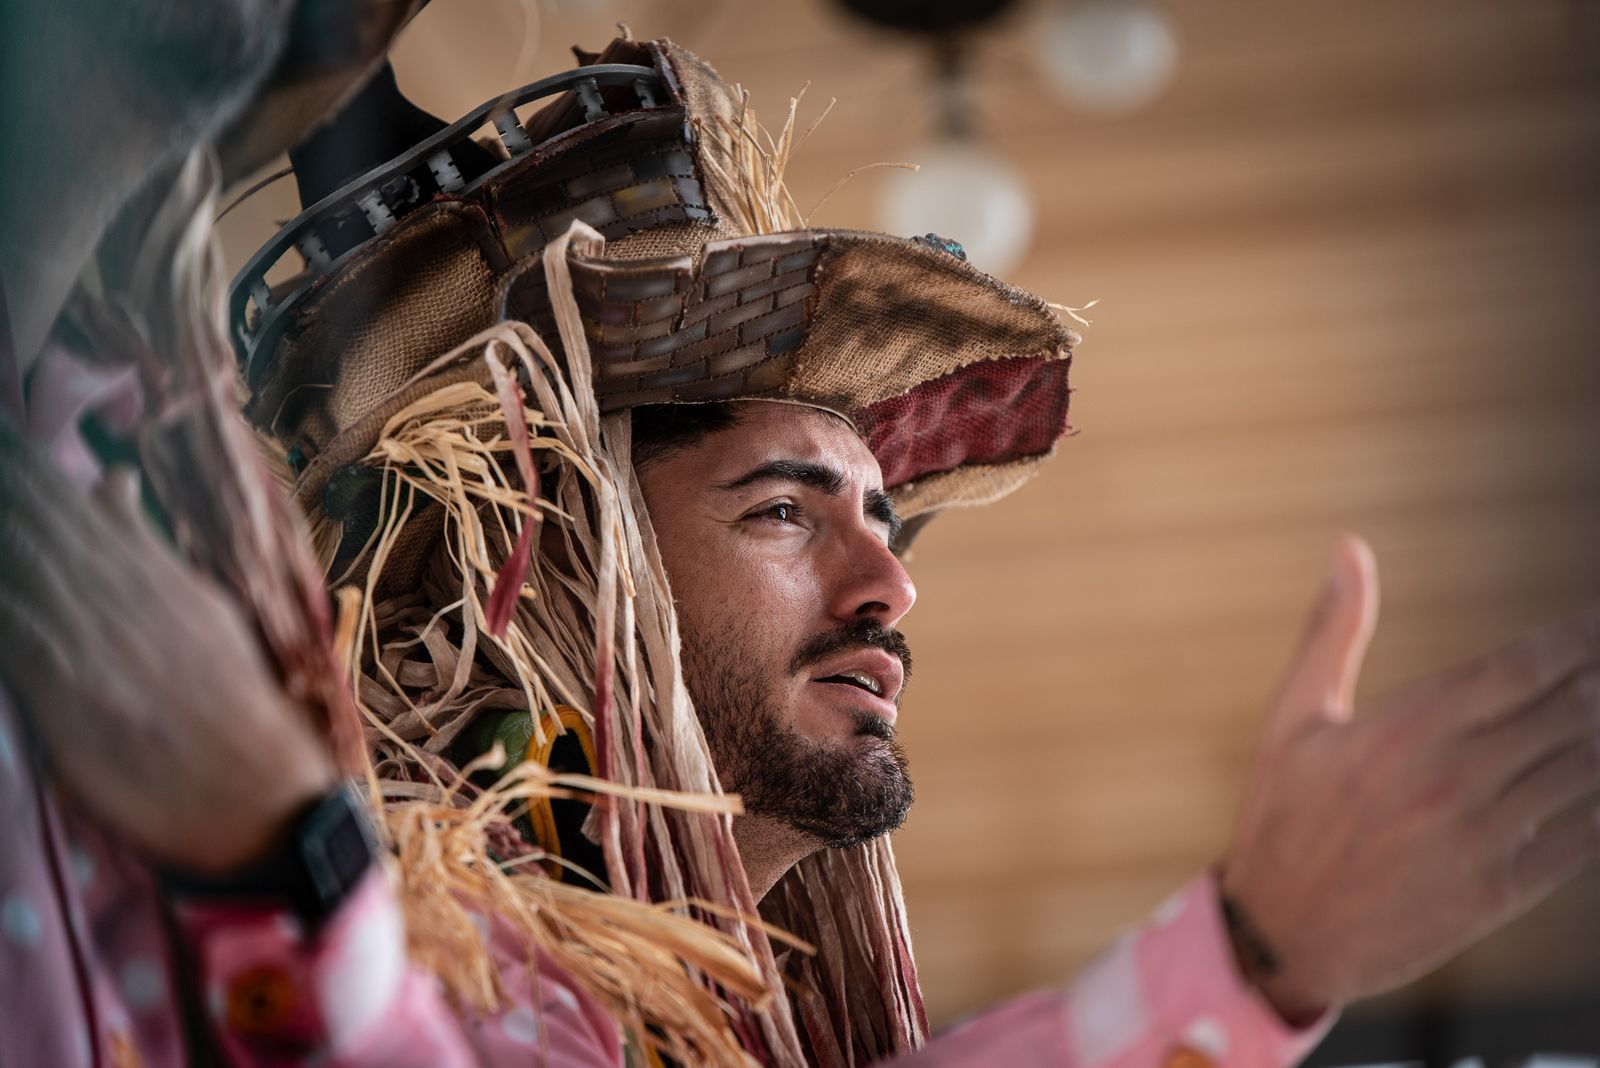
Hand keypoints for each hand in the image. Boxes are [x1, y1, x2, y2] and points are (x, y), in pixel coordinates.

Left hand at [0, 425, 335, 873]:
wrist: (256, 790)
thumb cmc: (234, 710)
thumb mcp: (206, 615)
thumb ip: (149, 549)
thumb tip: (113, 481)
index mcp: (156, 576)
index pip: (78, 506)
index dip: (29, 472)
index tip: (4, 439)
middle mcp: (121, 595)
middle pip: (38, 525)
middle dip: (12, 489)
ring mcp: (90, 637)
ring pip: (20, 563)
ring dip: (4, 531)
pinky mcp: (61, 687)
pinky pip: (11, 623)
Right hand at [1220, 535, 1599, 1021]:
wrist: (1280, 932)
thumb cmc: (1281, 815)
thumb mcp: (1294, 716)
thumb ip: (1333, 629)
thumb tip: (1349, 549)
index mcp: (1408, 725)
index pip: (1523, 666)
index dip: (1579, 638)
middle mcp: (1455, 775)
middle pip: (1571, 709)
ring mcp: (1485, 835)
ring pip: (1586, 767)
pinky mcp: (1502, 889)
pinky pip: (1585, 836)